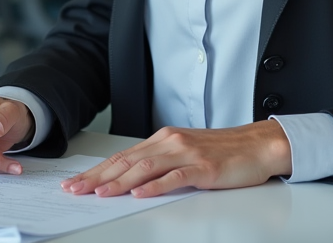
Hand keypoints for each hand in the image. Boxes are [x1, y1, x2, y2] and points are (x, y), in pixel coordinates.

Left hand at [60, 120, 291, 197]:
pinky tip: (140, 193)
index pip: (123, 156)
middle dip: (98, 177)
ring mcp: (187, 154)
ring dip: (120, 182)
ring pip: (146, 168)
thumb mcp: (185, 152)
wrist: (257, 145)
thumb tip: (129, 179)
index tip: (76, 183)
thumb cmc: (222, 152)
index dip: (97, 171)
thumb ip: (160, 162)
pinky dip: (156, 186)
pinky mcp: (204, 167)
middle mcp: (171, 142)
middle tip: (75, 190)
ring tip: (100, 194)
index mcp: (164, 139)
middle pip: (128, 161)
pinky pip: (175, 177)